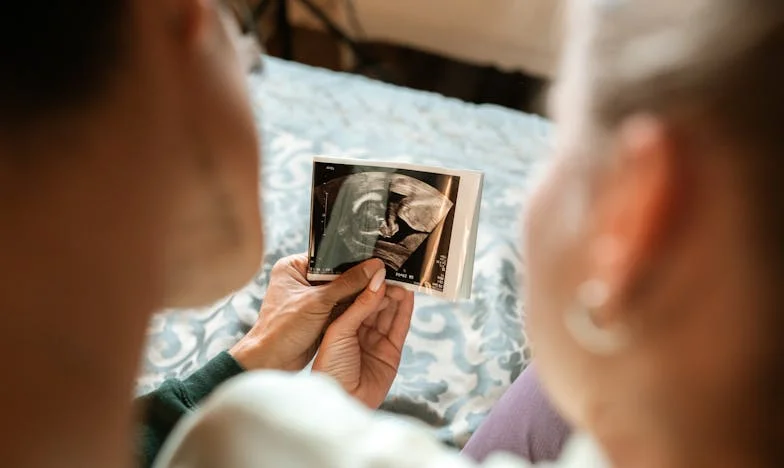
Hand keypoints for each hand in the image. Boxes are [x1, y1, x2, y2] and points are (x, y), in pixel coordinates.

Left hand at [230, 254, 386, 370]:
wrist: (271, 362)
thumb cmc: (282, 329)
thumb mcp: (318, 302)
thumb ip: (348, 283)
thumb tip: (375, 267)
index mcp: (294, 267)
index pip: (329, 256)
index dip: (353, 258)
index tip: (376, 259)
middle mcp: (302, 279)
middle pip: (338, 273)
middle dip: (359, 277)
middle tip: (385, 274)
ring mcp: (311, 298)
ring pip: (342, 291)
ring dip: (358, 294)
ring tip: (385, 288)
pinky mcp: (318, 315)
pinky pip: (341, 306)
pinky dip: (354, 307)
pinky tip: (374, 304)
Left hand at [313, 280, 414, 408]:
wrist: (338, 402)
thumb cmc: (329, 367)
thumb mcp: (338, 329)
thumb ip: (359, 304)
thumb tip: (377, 278)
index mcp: (335, 321)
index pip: (351, 292)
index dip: (363, 278)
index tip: (375, 261)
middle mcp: (353, 328)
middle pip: (371, 300)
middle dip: (382, 284)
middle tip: (394, 268)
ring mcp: (371, 340)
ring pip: (386, 311)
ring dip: (394, 295)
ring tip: (402, 278)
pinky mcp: (389, 352)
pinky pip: (398, 327)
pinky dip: (404, 311)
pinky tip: (407, 296)